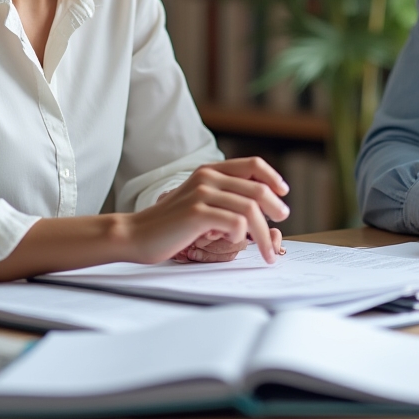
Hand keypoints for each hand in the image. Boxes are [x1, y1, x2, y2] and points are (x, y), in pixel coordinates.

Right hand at [130, 157, 289, 264]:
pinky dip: (241, 236)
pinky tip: (234, 243)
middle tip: (282, 224)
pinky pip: (235, 223)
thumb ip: (222, 198)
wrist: (135, 235)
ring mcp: (202, 194)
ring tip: (267, 254)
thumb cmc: (169, 224)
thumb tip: (258, 210)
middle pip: (257, 190)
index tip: (283, 193)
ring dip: (263, 235)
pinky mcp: (197, 214)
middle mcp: (208, 177)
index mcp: (210, 171)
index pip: (252, 164)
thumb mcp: (198, 202)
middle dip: (276, 209)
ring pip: (250, 210)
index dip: (272, 177)